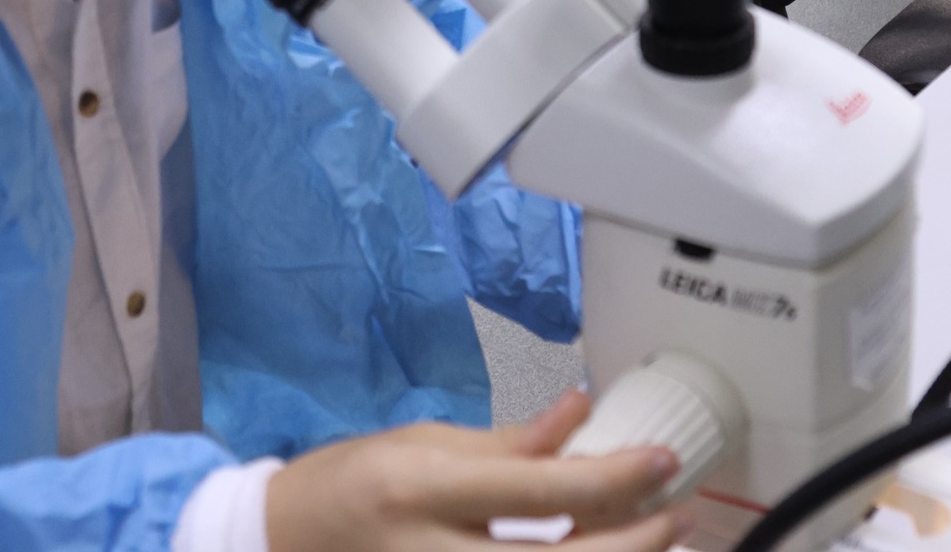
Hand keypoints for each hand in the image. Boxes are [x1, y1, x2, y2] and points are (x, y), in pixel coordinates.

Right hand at [264, 390, 681, 551]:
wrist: (276, 544)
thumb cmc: (347, 485)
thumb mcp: (420, 442)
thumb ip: (506, 441)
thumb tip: (580, 412)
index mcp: (423, 490)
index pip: (541, 490)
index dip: (615, 477)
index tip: (662, 459)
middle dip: (632, 545)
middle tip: (674, 515)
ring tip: (652, 541)